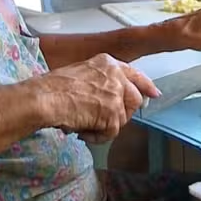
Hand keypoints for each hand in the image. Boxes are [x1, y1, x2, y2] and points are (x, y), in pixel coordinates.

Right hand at [39, 54, 159, 143]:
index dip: (146, 86)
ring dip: (104, 126)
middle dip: (123, 114)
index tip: (154, 93)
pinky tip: (82, 131)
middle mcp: (116, 77)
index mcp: (108, 64)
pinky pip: (112, 133)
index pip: (135, 74)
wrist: (45, 98)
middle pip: (134, 100)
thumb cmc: (53, 87)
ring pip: (122, 119)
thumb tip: (109, 99)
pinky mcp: (113, 114)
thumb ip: (100, 82)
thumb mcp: (82, 73)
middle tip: (107, 122)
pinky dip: (97, 137)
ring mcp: (117, 95)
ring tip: (84, 124)